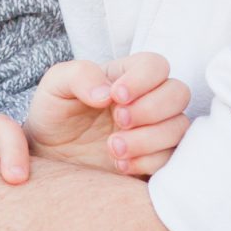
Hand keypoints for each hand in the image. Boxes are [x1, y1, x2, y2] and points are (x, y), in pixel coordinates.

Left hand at [26, 53, 191, 176]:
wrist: (51, 156)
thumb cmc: (55, 114)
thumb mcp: (55, 86)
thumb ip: (79, 76)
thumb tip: (106, 93)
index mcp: (127, 75)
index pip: (156, 65)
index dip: (143, 80)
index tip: (115, 97)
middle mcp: (148, 99)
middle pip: (179, 93)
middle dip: (150, 109)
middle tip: (118, 122)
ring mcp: (155, 130)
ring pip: (179, 127)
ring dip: (148, 139)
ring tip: (113, 148)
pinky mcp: (155, 158)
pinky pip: (173, 159)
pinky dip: (148, 162)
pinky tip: (120, 165)